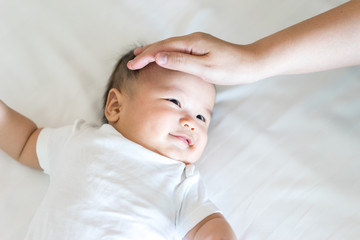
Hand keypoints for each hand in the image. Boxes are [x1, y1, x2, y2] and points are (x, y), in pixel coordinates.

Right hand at [127, 32, 262, 84]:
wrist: (250, 64)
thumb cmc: (230, 68)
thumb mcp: (204, 68)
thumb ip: (181, 62)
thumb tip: (159, 57)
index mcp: (192, 43)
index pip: (162, 48)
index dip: (146, 56)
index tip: (132, 65)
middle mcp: (193, 40)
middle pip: (164, 45)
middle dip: (146, 53)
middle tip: (132, 62)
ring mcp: (197, 43)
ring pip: (170, 46)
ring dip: (155, 52)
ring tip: (141, 57)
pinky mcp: (201, 49)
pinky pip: (178, 50)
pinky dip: (166, 54)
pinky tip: (163, 58)